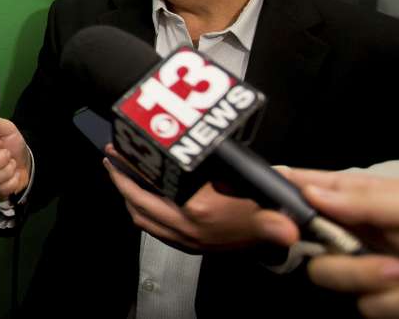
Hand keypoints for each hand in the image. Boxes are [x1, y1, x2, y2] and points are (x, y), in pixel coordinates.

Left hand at [102, 145, 296, 251]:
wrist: (269, 249)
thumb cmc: (265, 217)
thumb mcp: (267, 209)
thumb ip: (272, 219)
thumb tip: (288, 229)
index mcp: (198, 211)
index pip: (154, 185)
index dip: (133, 166)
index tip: (119, 148)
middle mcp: (185, 228)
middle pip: (138, 200)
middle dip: (120, 177)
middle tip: (111, 155)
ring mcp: (183, 238)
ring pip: (140, 216)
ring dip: (126, 195)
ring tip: (118, 173)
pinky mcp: (185, 244)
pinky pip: (151, 228)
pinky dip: (139, 211)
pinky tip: (138, 199)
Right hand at [281, 168, 398, 317]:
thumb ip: (365, 199)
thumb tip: (310, 190)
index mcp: (358, 196)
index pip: (302, 186)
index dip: (275, 194)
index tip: (265, 212)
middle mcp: (354, 230)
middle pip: (304, 244)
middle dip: (342, 258)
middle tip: (371, 256)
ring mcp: (366, 266)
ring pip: (330, 278)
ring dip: (370, 280)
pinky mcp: (382, 299)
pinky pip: (365, 307)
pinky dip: (396, 303)